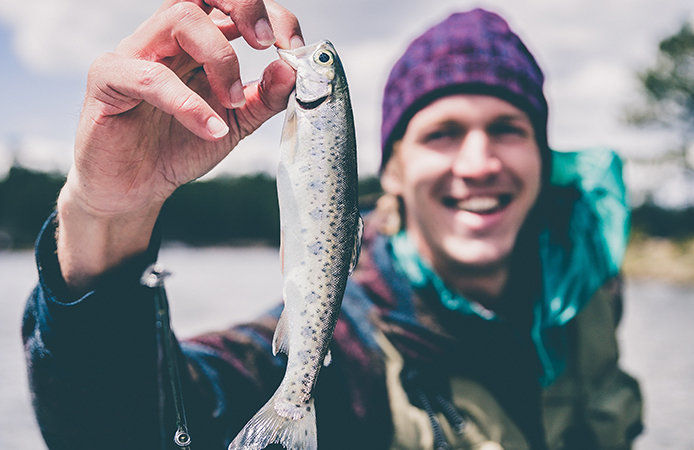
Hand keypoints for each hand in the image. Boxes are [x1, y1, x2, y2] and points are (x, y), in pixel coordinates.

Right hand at [56, 0, 301, 288]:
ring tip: (233, 102)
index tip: (293, 48)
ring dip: (221, 58)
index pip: (231, 2)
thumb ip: (265, 98)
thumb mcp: (236, 123)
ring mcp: (135, 52)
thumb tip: (292, 70)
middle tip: (267, 43)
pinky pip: (150, 76)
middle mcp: (166, 38)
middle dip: (243, 6)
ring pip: (180, 18)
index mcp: (198, 42)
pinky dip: (189, 103)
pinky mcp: (109, 80)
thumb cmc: (178, 147)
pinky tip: (212, 129)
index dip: (269, 14)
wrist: (135, 189)